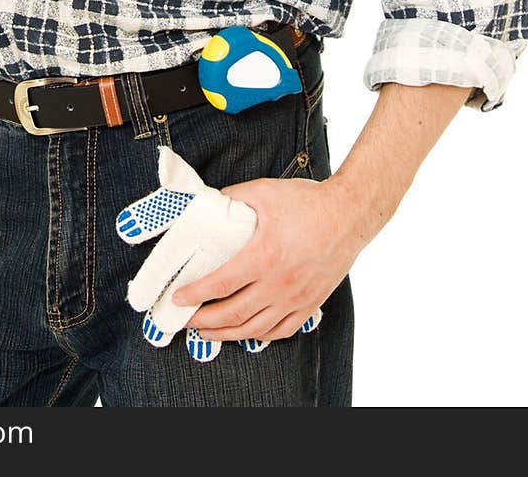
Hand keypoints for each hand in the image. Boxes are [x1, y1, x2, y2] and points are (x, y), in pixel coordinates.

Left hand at [172, 173, 364, 343]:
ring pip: (255, 329)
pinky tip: (247, 333)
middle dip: (204, 321)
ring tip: (208, 332)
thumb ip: (233, 197)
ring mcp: (296, 297)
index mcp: (264, 256)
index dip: (195, 294)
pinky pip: (282, 330)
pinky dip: (260, 336)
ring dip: (227, 334)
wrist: (349, 214)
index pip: (221, 284)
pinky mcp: (310, 303)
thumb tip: (211, 203)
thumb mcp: (264, 191)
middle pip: (233, 314)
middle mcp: (279, 283)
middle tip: (186, 320)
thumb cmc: (309, 202)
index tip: (178, 298)